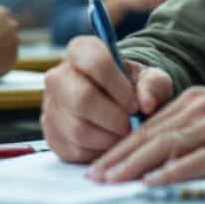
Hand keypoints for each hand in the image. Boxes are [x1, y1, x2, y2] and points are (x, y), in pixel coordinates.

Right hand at [42, 36, 173, 162]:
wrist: (117, 102)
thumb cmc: (133, 86)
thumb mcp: (150, 78)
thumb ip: (154, 85)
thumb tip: (147, 104)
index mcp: (81, 51)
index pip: (95, 62)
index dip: (119, 87)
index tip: (135, 104)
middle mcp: (58, 76)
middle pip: (82, 99)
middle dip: (114, 118)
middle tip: (131, 125)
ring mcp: (50, 106)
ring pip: (78, 130)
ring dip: (109, 138)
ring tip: (123, 133)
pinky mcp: (51, 135)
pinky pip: (75, 150)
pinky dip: (98, 152)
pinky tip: (109, 142)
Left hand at [88, 87, 204, 184]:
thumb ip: (195, 135)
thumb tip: (162, 160)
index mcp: (198, 100)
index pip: (150, 126)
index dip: (121, 147)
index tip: (100, 164)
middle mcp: (204, 107)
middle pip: (151, 135)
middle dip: (118, 157)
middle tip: (93, 176)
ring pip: (166, 146)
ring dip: (134, 165)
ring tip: (111, 181)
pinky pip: (195, 159)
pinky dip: (170, 172)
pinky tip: (151, 182)